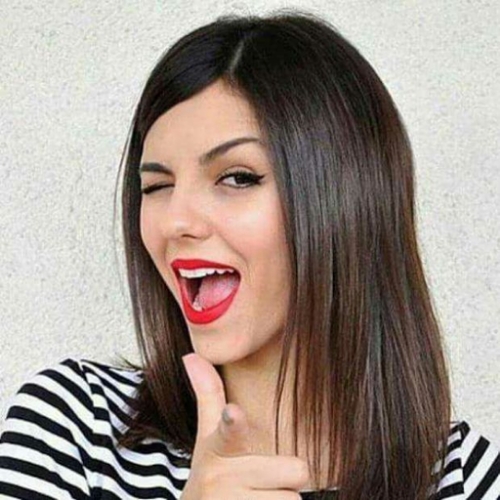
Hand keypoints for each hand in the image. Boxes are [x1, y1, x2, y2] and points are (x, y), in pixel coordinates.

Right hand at [180, 352, 309, 498]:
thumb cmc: (212, 474)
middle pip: (296, 470)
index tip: (233, 412)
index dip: (232, 422)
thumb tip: (190, 354)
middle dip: (286, 480)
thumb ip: (208, 395)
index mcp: (218, 449)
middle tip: (263, 484)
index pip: (228, 431)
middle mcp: (224, 480)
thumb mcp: (207, 438)